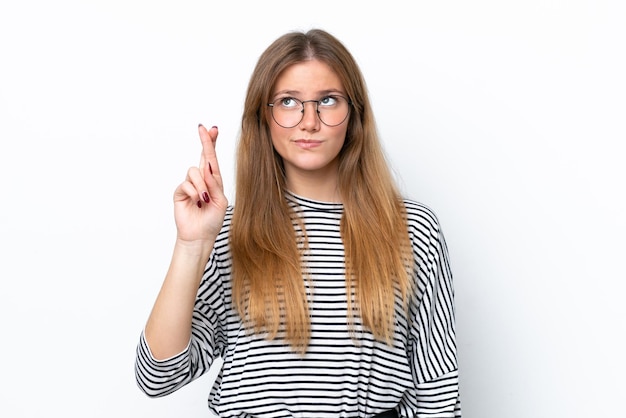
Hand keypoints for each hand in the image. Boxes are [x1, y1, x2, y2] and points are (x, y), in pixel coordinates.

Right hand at [173, 124, 227, 243]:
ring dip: (202, 185)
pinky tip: (196, 202)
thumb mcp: (220, 201)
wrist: (200, 237)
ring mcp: (190, 185)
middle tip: (204, 128)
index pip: (213, 160)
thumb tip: (206, 167)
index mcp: (214, 181)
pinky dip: (194, 192)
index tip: (213, 129)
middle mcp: (202, 180)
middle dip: (205, 142)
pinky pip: (186, 184)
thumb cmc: (212, 221)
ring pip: (194, 171)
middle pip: (203, 156)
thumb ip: (214, 184)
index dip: (212, 144)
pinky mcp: (180, 192)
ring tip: (203, 200)